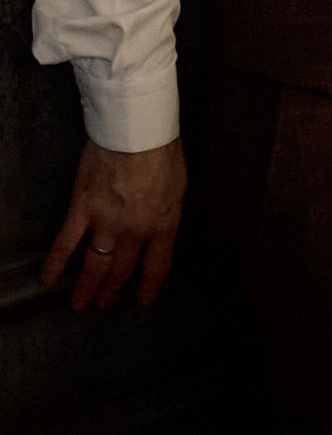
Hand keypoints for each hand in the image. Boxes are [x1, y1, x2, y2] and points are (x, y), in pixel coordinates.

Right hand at [43, 137, 186, 311]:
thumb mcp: (179, 185)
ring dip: (85, 288)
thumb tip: (161, 228)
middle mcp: (134, 230)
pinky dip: (55, 263)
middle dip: (112, 291)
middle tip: (103, 305)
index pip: (157, 266)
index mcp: (163, 223)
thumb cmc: (163, 149)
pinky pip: (66, 243)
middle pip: (121, 270)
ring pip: (94, 265)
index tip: (143, 299)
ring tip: (79, 304)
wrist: (138, 128)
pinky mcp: (82, 208)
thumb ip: (168, 212)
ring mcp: (106, 221)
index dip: (149, 286)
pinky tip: (48, 278)